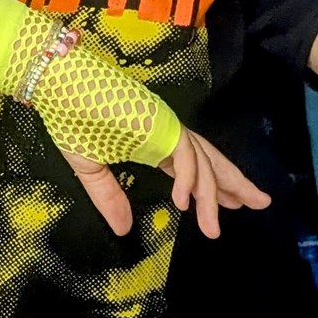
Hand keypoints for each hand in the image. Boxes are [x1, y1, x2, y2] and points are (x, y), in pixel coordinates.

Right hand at [58, 131, 268, 239]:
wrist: (57, 87)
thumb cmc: (70, 120)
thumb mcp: (91, 170)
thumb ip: (109, 198)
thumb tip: (123, 230)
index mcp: (154, 142)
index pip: (193, 167)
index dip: (212, 187)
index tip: (232, 206)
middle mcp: (167, 133)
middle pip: (210, 160)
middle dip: (234, 183)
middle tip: (260, 203)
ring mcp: (165, 126)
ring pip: (201, 162)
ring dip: (211, 194)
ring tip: (215, 226)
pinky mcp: (159, 123)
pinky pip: (182, 155)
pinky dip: (186, 179)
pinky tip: (183, 202)